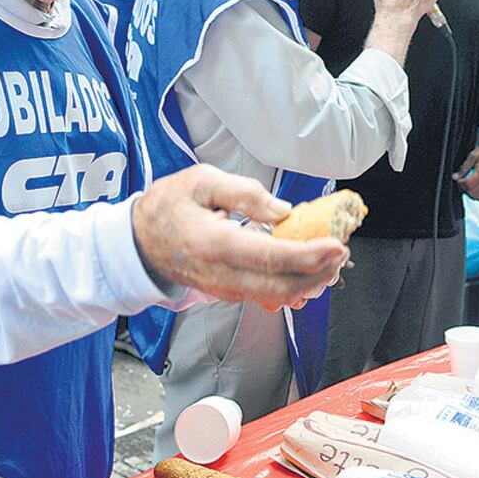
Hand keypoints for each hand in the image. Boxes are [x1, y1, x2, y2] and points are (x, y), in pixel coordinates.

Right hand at [132, 165, 349, 311]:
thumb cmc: (169, 205)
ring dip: (310, 281)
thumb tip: (283, 210)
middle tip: (341, 253)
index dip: (308, 256)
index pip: (270, 257)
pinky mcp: (228, 292)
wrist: (137, 241)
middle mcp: (221, 273)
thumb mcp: (202, 180)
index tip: (336, 246)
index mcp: (214, 243)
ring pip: (276, 296)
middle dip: (318, 273)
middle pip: (281, 286)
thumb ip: (245, 193)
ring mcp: (225, 288)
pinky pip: (267, 295)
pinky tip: (309, 267)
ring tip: (331, 259)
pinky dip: (293, 283)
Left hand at [453, 136, 478, 200]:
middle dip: (466, 189)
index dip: (460, 184)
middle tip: (463, 182)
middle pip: (473, 193)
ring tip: (469, 184)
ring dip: (472, 192)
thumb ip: (463, 168)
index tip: (459, 180)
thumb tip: (456, 176)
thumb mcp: (473, 156)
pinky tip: (476, 185)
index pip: (468, 185)